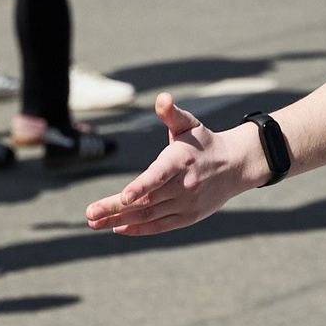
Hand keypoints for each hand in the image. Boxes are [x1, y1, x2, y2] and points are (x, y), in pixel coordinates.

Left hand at [85, 94, 260, 234]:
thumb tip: (162, 97)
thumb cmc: (204, 142)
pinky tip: (117, 227)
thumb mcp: (190, 124)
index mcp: (182, 160)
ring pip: (148, 215)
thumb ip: (171, 113)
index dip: (141, 186)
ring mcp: (186, 203)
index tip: (123, 196)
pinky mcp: (187, 217)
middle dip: (115, 207)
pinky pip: (159, 225)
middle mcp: (184, 185)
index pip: (159, 175)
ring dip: (119, 219)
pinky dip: (138, 228)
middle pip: (146, 199)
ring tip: (93, 222)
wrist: (236, 166)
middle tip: (89, 214)